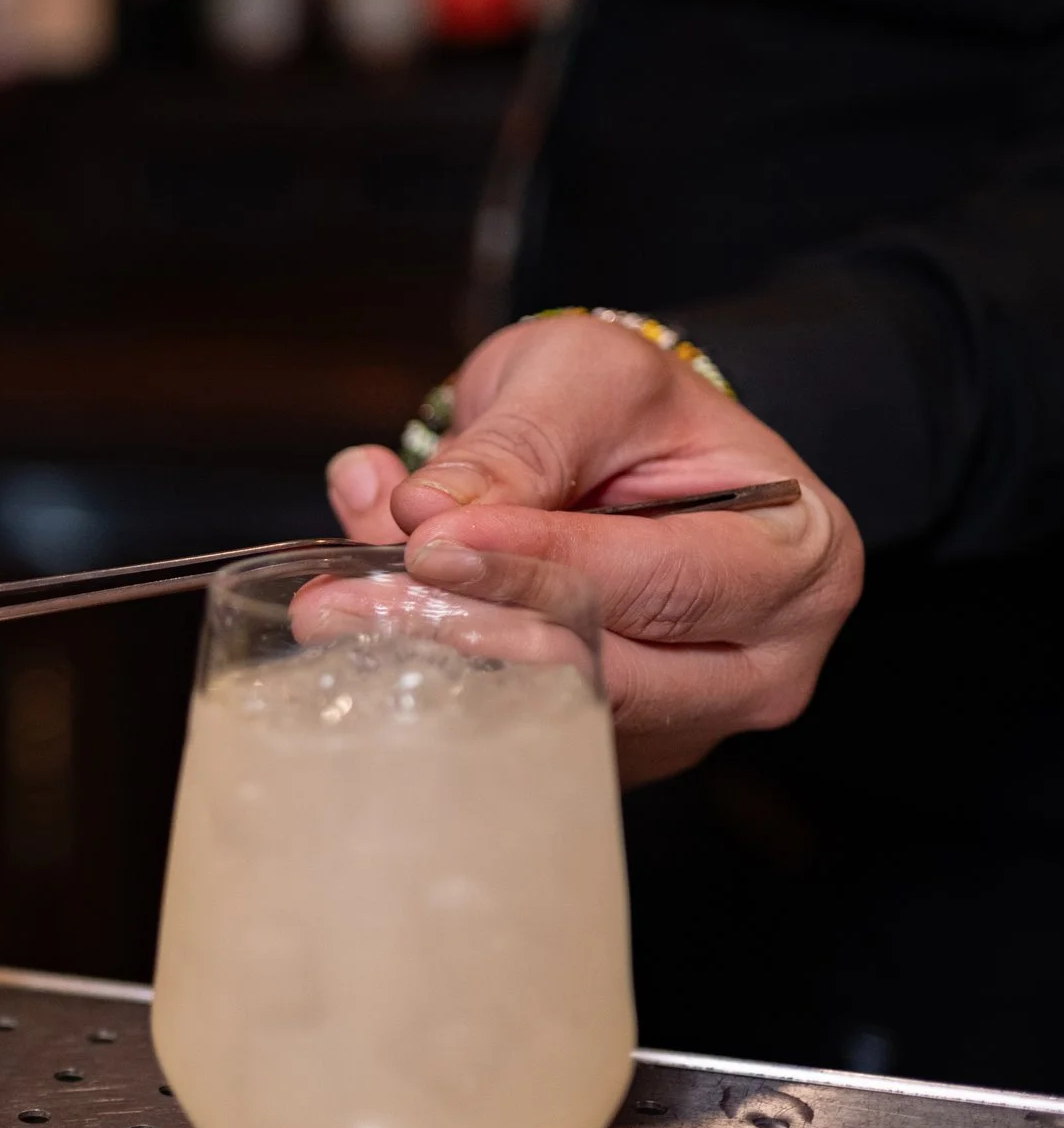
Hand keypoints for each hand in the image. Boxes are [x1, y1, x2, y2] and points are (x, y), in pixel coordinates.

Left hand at [323, 313, 863, 782]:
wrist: (634, 457)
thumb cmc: (637, 414)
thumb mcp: (589, 377)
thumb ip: (522, 440)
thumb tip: (429, 509)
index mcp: (795, 559)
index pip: (660, 580)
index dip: (540, 562)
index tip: (431, 539)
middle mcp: (758, 665)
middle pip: (603, 673)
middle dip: (460, 631)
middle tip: (337, 602)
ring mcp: (682, 723)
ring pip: (543, 713)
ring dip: (425, 660)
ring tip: (333, 602)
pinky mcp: (607, 750)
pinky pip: (508, 729)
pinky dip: (425, 674)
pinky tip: (360, 617)